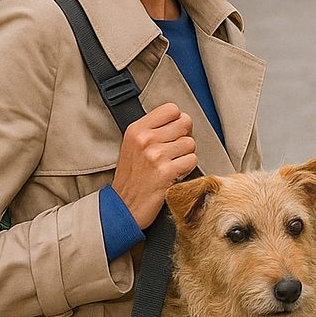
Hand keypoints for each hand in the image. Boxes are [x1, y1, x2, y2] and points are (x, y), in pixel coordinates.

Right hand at [111, 103, 196, 228]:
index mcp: (137, 129)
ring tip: (172, 164)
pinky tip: (174, 174)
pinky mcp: (166, 172)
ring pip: (191, 143)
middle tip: (175, 150)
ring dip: (186, 155)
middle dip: (185, 137)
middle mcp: (145, 139)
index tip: (173, 132)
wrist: (123, 207)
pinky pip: (192, 160)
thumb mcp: (133, 145)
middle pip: (185, 123)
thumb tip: (180, 119)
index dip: (178, 120)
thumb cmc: (131, 177)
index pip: (171, 109)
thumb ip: (153, 129)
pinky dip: (187, 168)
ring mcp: (155, 155)